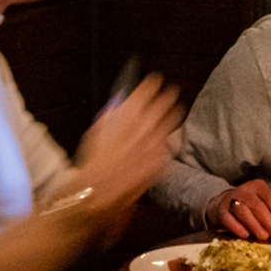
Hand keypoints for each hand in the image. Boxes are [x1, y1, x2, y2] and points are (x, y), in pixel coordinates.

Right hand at [71, 78, 183, 219]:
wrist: (96, 191)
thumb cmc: (92, 162)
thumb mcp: (97, 131)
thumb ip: (112, 116)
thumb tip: (121, 105)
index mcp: (124, 116)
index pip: (144, 92)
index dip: (151, 84)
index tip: (155, 79)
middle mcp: (142, 127)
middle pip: (162, 104)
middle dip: (167, 96)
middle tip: (172, 90)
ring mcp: (153, 144)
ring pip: (170, 123)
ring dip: (174, 114)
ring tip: (178, 109)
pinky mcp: (158, 162)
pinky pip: (167, 147)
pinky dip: (166, 142)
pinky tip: (165, 139)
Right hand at [206, 179, 270, 238]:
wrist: (222, 205)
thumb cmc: (248, 206)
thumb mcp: (263, 203)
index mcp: (258, 186)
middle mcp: (245, 190)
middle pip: (258, 205)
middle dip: (269, 222)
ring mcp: (231, 199)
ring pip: (244, 211)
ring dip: (255, 225)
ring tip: (264, 236)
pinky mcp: (221, 209)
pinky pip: (228, 218)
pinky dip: (237, 227)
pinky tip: (245, 234)